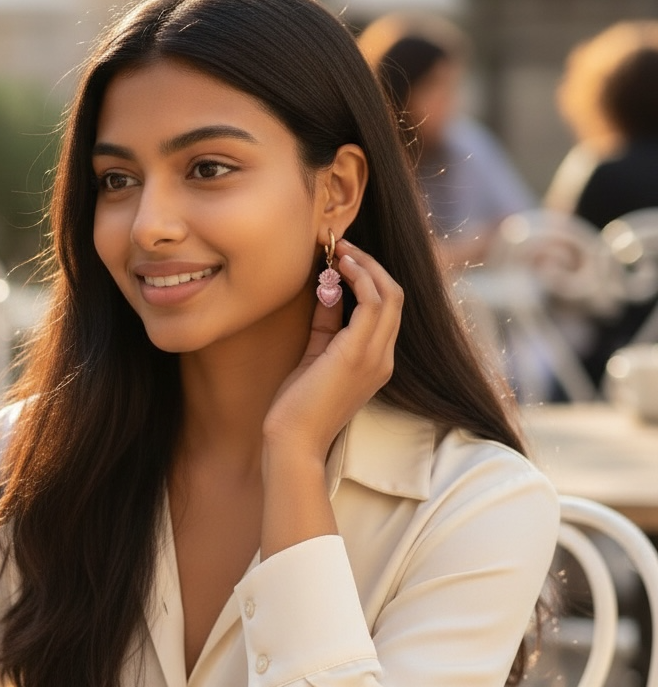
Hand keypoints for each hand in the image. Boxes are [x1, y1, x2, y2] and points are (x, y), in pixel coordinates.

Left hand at [264, 238, 402, 460]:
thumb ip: (327, 324)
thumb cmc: (297, 406)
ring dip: (365, 265)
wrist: (293, 441)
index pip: (386, 309)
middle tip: (340, 245)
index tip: (340, 259)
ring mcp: (376, 357)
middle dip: (369, 264)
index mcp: (377, 361)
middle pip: (394, 296)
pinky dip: (360, 278)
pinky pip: (374, 303)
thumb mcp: (316, 356)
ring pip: (390, 294)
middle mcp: (384, 358)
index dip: (367, 278)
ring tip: (338, 249)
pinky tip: (338, 267)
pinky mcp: (359, 354)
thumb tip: (326, 290)